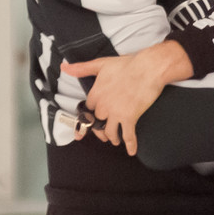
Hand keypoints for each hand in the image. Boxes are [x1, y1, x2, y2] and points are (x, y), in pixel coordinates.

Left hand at [61, 40, 193, 155]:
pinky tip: (131, 151)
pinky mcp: (130, 117)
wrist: (149, 68)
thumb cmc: (129, 64)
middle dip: (101, 128)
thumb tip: (64, 67)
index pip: (90, 108)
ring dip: (112, 137)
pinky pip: (128, 135)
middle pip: (98, 122)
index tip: (95, 117)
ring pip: (109, 131)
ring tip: (115, 140)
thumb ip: (82, 68)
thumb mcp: (102, 64)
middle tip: (104, 133)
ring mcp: (116, 113)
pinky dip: (130, 144)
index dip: (93, 113)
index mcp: (96, 93)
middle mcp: (103, 105)